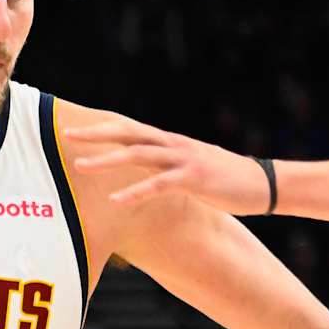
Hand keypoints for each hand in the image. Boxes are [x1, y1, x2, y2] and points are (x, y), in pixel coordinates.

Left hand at [63, 119, 266, 213]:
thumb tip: (147, 168)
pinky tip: (115, 200)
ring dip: (107, 160)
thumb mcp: (191, 167)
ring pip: (138, 155)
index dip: (103, 127)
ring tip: (81, 166)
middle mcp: (174, 145)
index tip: (77, 129)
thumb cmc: (225, 178)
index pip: (130, 128)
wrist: (262, 183)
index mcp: (171, 142)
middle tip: (66, 136)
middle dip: (96, 134)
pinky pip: (158, 185)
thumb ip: (167, 165)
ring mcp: (184, 160)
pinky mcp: (194, 179)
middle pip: (128, 133)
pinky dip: (135, 192)